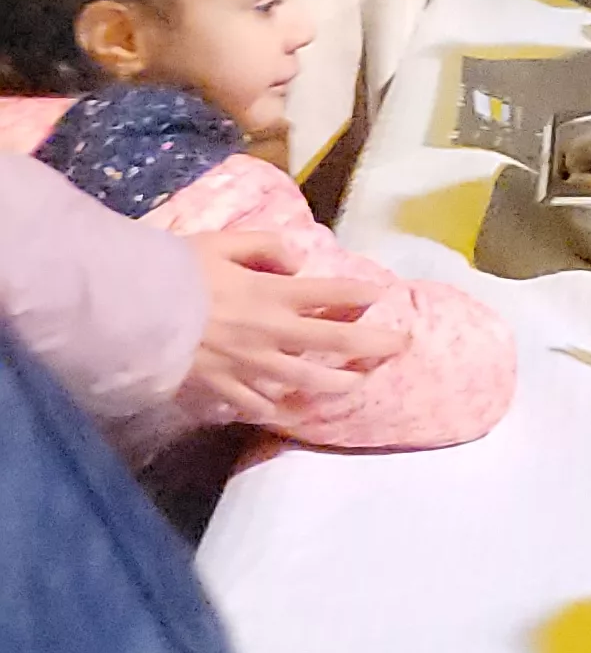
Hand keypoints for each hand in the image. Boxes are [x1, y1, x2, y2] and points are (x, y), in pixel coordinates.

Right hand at [181, 232, 404, 418]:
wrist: (127, 310)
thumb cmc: (173, 270)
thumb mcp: (222, 243)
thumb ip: (266, 247)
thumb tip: (298, 262)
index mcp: (272, 294)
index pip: (333, 294)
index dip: (362, 294)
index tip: (381, 295)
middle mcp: (271, 333)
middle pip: (337, 342)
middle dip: (375, 344)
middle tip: (402, 345)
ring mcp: (250, 365)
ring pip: (308, 381)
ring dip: (339, 383)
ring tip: (357, 383)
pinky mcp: (224, 387)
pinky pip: (258, 403)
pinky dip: (275, 407)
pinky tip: (288, 409)